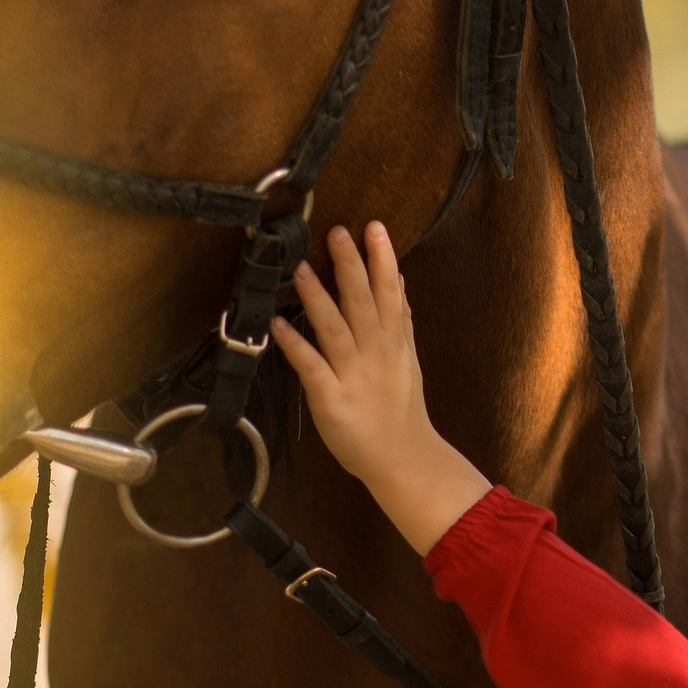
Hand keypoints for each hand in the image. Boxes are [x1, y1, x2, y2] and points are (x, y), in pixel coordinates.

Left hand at [271, 222, 489, 555]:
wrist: (402, 458)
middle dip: (352, 266)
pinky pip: (310, 366)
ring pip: (336, 328)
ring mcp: (353, 375)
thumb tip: (399, 281)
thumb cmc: (400, 410)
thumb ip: (401, 322)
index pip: (391, 293)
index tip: (375, 229)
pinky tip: (279, 323)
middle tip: (338, 232)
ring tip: (303, 266)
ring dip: (318, 296)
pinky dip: (295, 344)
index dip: (384, 260)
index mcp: (395, 343)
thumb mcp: (408, 360)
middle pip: (363, 303)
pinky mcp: (331, 398)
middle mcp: (376, 354)